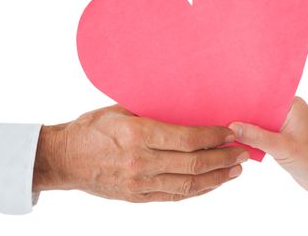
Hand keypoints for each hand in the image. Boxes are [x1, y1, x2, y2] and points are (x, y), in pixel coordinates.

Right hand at [33, 104, 248, 201]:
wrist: (64, 159)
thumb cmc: (90, 129)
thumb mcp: (119, 110)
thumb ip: (151, 112)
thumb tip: (184, 109)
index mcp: (138, 134)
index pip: (187, 138)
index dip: (213, 137)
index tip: (230, 132)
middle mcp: (141, 161)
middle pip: (194, 163)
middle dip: (223, 157)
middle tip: (243, 152)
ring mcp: (139, 183)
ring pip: (188, 184)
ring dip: (216, 178)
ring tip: (236, 170)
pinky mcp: (137, 197)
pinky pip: (174, 196)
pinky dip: (197, 191)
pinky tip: (211, 184)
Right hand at [229, 97, 307, 201]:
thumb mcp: (282, 147)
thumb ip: (256, 136)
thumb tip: (231, 127)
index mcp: (291, 105)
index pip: (262, 96)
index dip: (244, 98)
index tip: (224, 99)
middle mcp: (286, 112)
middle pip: (257, 109)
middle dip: (241, 115)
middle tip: (217, 115)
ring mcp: (283, 126)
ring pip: (257, 124)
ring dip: (244, 129)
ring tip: (221, 128)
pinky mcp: (281, 140)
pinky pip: (261, 136)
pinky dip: (250, 139)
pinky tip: (234, 141)